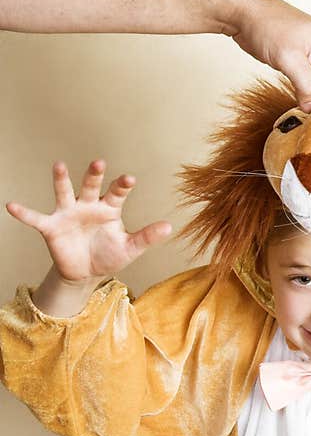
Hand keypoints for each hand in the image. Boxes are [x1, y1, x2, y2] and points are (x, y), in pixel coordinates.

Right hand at [5, 159, 171, 285]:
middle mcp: (88, 206)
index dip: (122, 185)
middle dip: (94, 175)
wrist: (87, 273)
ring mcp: (68, 214)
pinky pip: (36, 219)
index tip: (129, 178)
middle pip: (91, 186)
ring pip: (64, 193)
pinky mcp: (52, 227)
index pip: (117, 193)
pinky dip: (24, 213)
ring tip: (59, 165)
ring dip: (61, 180)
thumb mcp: (130, 248)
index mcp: (109, 209)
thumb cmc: (110, 255)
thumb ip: (147, 237)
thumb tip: (170, 227)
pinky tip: (11, 205)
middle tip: (99, 162)